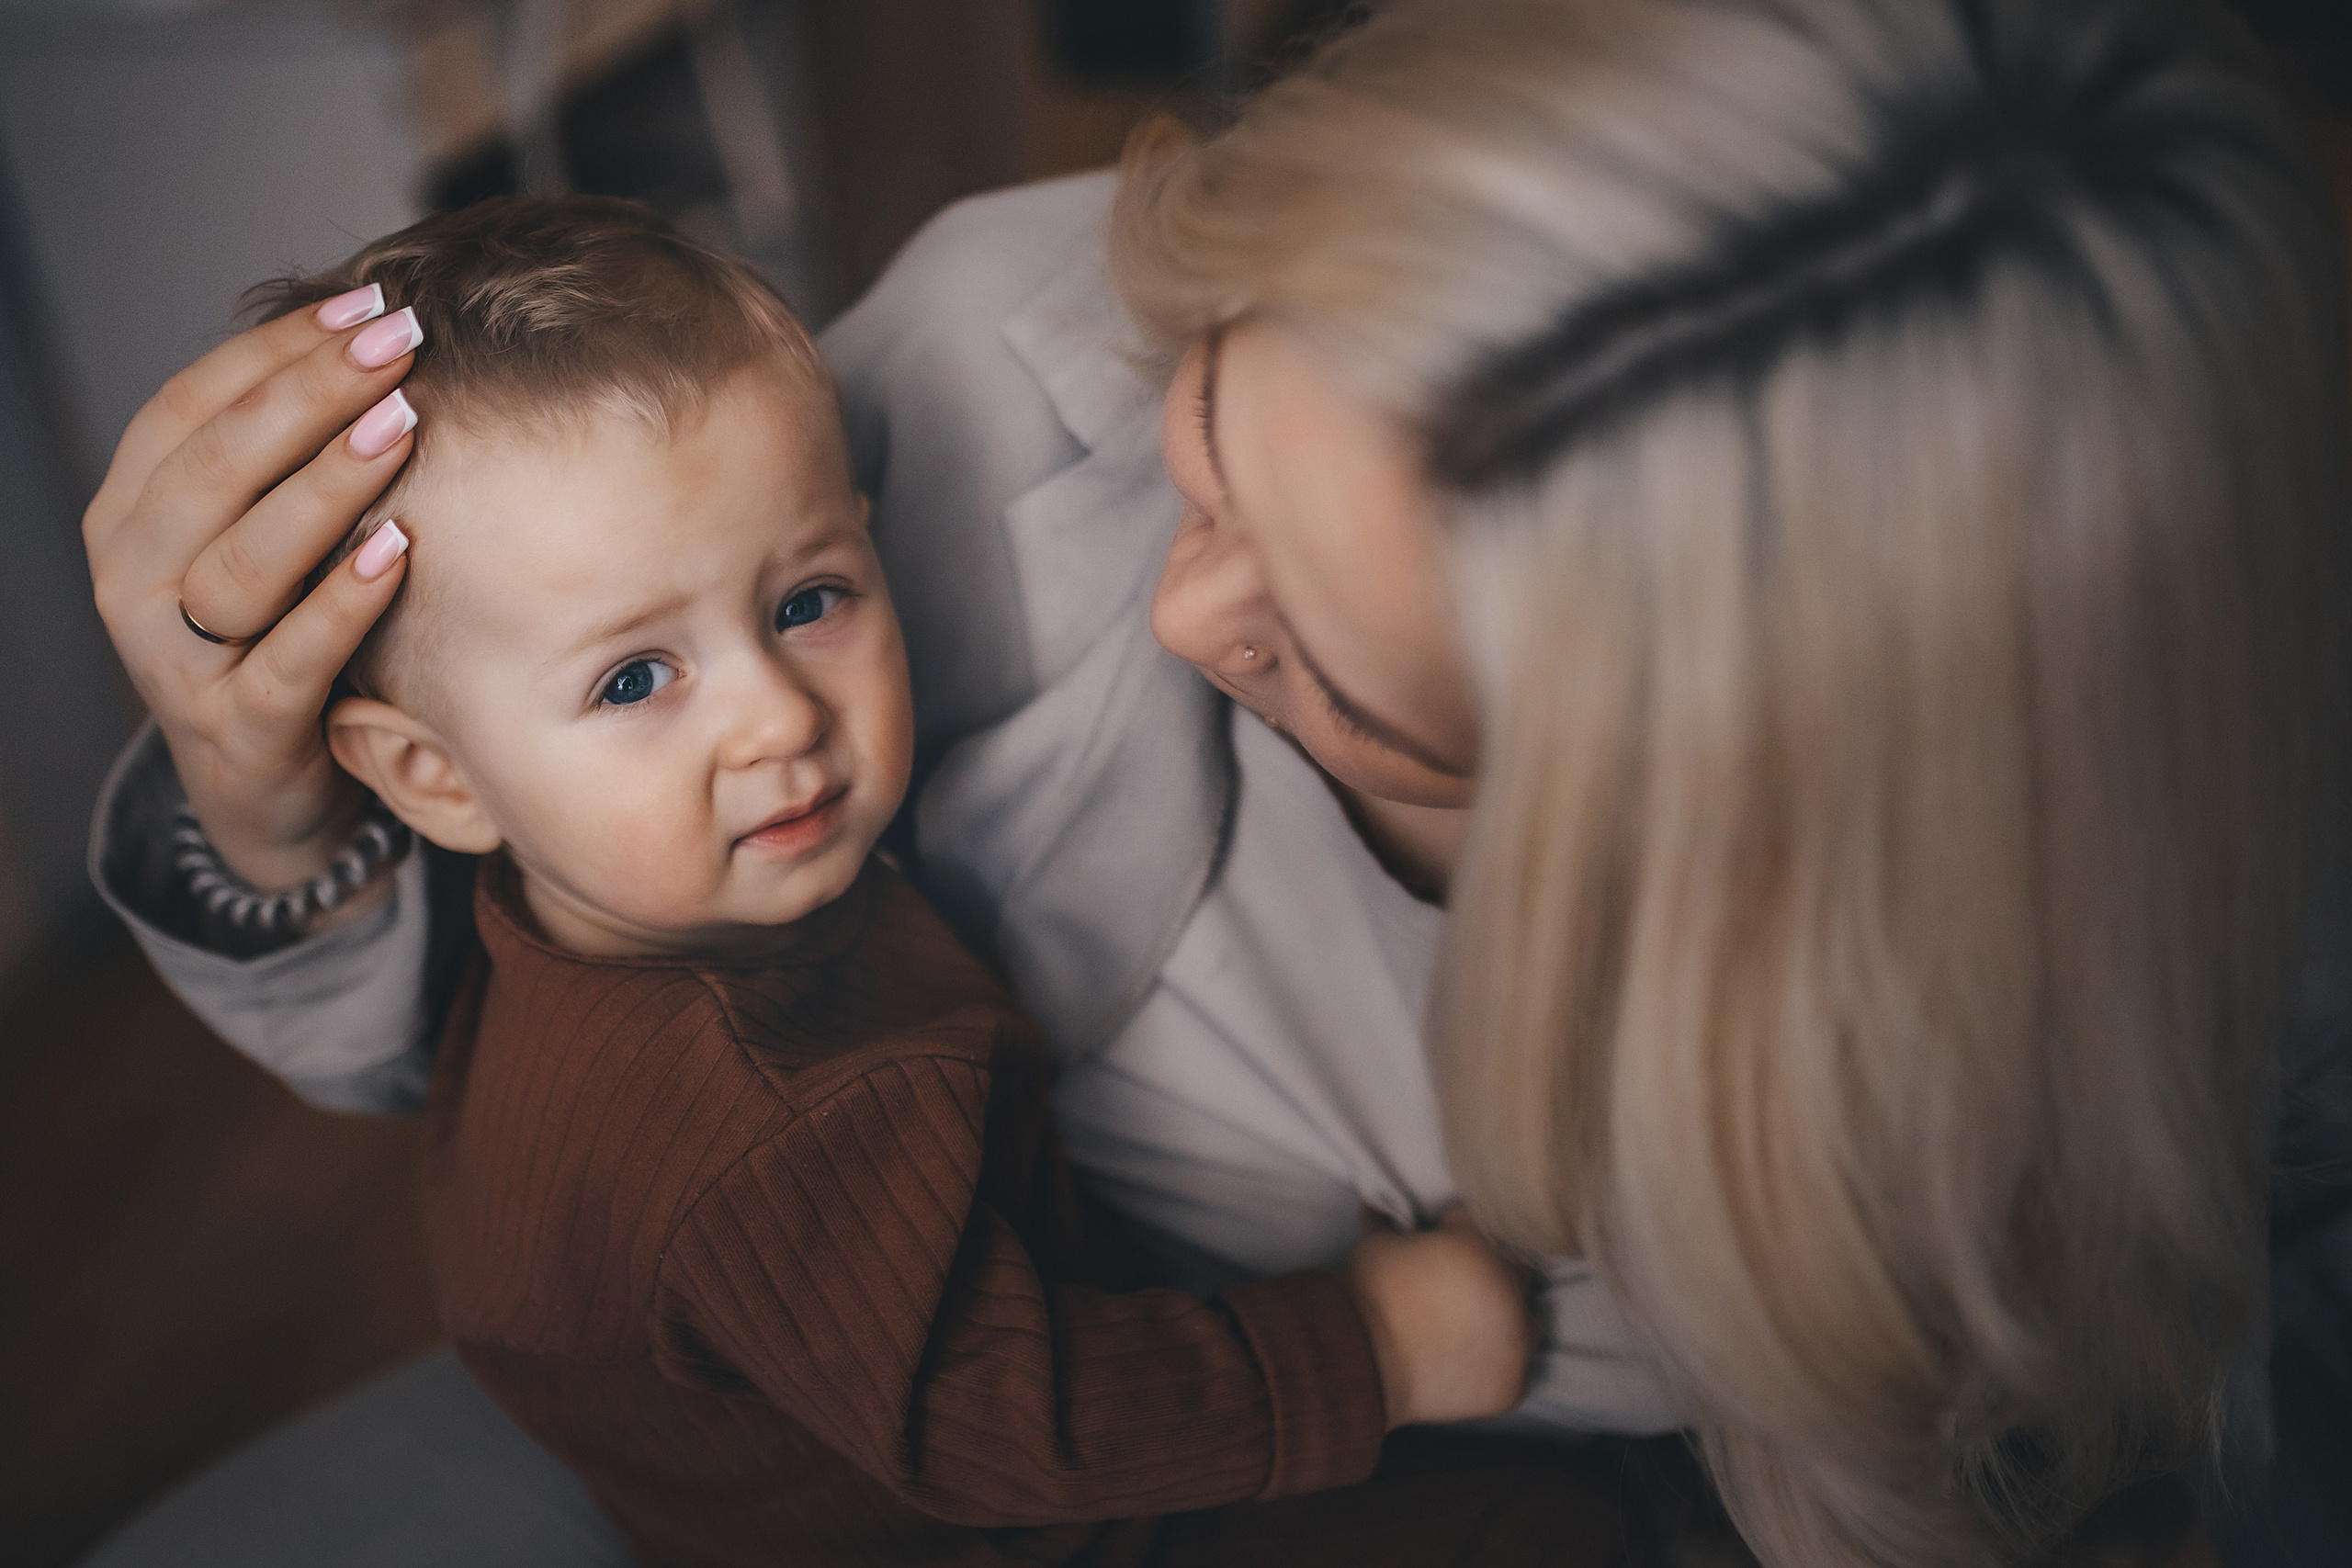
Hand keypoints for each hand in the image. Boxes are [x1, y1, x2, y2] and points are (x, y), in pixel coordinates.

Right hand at [85, 291, 422, 892]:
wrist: (267, 788)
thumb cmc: (280, 637)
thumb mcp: (265, 538)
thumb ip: (287, 456)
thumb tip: (375, 334)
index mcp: (133, 512)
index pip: (194, 405)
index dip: (279, 350)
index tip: (369, 305)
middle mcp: (135, 577)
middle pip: (216, 468)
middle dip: (310, 395)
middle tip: (399, 345)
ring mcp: (175, 658)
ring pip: (245, 559)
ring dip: (327, 486)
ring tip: (402, 426)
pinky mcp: (234, 727)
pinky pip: (289, 657)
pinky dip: (343, 601)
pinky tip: (401, 550)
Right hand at [1347, 1206, 1535, 1427]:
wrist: (1362, 1366)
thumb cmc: (1367, 1298)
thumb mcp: (1375, 1245)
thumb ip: (1388, 1221)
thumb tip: (1377, 1206)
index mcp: (1478, 1246)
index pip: (1482, 1222)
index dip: (1457, 1228)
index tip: (1440, 1238)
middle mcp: (1509, 1291)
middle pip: (1517, 1269)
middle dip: (1492, 1270)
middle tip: (1459, 1283)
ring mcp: (1515, 1341)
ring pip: (1530, 1320)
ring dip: (1508, 1319)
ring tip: (1472, 1326)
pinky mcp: (1511, 1384)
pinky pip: (1519, 1371)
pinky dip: (1500, 1365)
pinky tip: (1472, 1363)